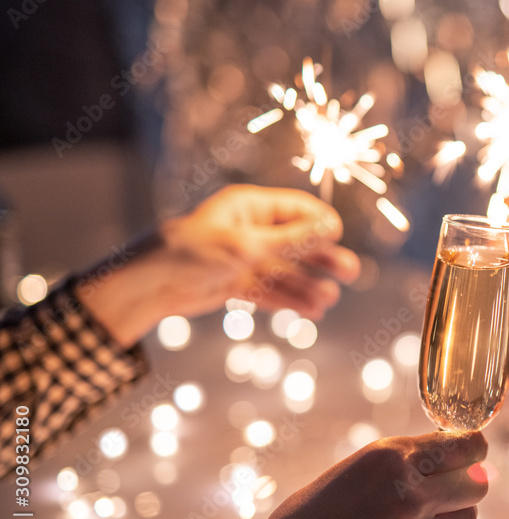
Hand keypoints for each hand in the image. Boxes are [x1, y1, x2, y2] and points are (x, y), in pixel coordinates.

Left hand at [77, 184, 359, 345]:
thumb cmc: (192, 252)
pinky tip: (310, 312)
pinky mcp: (237, 283)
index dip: (319, 223)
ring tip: (327, 302)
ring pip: (286, 271)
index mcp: (249, 207)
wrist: (149, 287)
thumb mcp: (248, 245)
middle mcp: (250, 229)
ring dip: (307, 285)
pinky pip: (271, 290)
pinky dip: (289, 301)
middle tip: (350, 272)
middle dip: (321, 258)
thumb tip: (331, 227)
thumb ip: (291, 239)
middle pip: (296, 242)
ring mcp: (245, 258)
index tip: (338, 237)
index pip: (295, 210)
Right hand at [198, 431, 488, 518]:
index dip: (473, 447)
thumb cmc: (309, 518)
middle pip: (477, 483)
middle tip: (453, 486)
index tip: (474, 450)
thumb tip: (455, 457)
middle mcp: (410, 496)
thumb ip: (404, 462)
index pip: (465, 446)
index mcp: (390, 459)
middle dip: (469, 481)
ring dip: (454, 515)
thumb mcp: (354, 471)